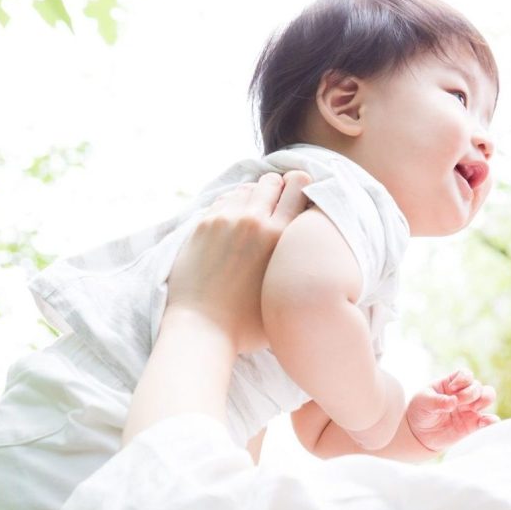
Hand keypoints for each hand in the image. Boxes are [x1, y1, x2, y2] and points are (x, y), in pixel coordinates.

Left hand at [164, 171, 310, 352]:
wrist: (202, 328)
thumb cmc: (248, 323)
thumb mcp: (287, 289)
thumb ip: (299, 262)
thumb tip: (307, 250)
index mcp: (281, 235)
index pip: (299, 185)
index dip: (301, 185)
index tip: (299, 195)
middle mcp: (255, 220)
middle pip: (272, 181)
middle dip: (277, 189)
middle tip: (276, 207)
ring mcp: (225, 219)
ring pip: (246, 188)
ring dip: (253, 197)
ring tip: (253, 218)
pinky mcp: (203, 224)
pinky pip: (224, 200)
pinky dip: (232, 206)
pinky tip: (233, 225)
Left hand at [406, 370, 497, 452]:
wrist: (420, 434)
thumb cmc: (421, 411)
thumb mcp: (423, 402)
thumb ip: (437, 401)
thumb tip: (453, 403)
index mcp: (451, 384)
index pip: (465, 374)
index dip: (462, 379)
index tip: (451, 389)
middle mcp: (463, 394)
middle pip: (478, 386)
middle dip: (470, 393)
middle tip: (458, 403)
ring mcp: (470, 409)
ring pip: (488, 397)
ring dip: (483, 401)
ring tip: (472, 409)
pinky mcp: (473, 425)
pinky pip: (489, 421)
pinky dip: (491, 421)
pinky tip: (485, 423)